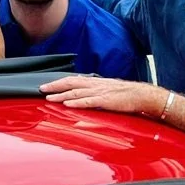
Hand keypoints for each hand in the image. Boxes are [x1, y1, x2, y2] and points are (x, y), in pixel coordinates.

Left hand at [41, 75, 164, 116]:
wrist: (142, 95)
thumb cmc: (126, 95)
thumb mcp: (107, 91)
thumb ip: (94, 93)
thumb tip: (82, 96)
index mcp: (95, 82)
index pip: (73, 80)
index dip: (59, 82)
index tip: (47, 85)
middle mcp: (95, 85)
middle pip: (71, 84)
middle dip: (55, 86)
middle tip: (41, 89)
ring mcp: (100, 93)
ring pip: (77, 93)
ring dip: (62, 95)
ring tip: (49, 98)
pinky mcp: (106, 101)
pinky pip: (89, 102)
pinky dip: (77, 103)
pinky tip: (68, 104)